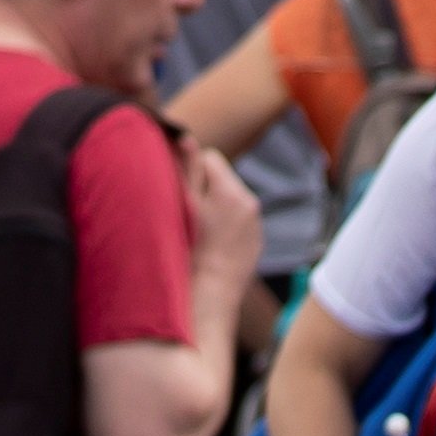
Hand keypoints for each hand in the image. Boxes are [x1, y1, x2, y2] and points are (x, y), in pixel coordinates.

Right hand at [178, 132, 259, 286]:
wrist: (209, 298)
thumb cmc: (189, 252)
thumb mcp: (183, 207)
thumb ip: (186, 170)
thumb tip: (186, 138)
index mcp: (231, 191)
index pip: (209, 157)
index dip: (191, 169)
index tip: (180, 189)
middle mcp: (250, 204)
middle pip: (222, 178)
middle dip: (205, 187)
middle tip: (188, 211)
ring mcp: (255, 225)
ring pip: (230, 200)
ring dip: (215, 207)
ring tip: (199, 230)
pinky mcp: (255, 243)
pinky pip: (239, 222)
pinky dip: (226, 226)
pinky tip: (211, 244)